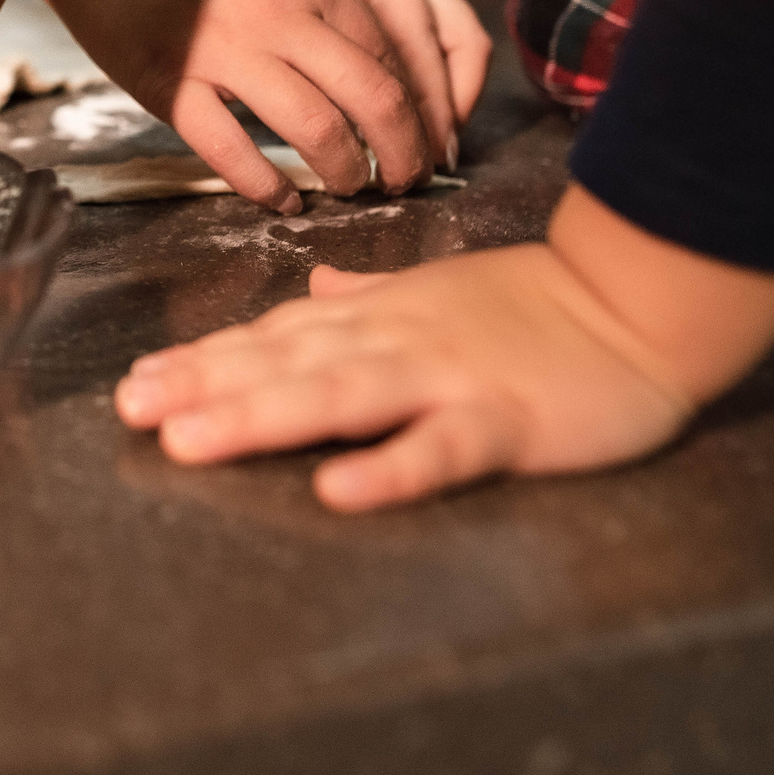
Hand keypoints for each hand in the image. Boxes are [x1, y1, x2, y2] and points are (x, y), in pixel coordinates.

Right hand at [29, 0, 491, 204]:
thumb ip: (330, 6)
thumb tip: (387, 83)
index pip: (395, 57)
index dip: (422, 113)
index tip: (426, 143)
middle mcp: (279, 10)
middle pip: (373, 99)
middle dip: (402, 155)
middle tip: (405, 182)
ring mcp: (221, 49)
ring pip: (316, 131)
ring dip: (345, 173)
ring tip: (349, 189)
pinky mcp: (168, 83)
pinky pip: (233, 153)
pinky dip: (268, 189)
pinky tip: (282, 201)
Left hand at [114, 184, 773, 509]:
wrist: (643, 301)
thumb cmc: (540, 307)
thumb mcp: (440, 292)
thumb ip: (368, 296)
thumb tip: (313, 284)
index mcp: (380, 317)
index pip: (276, 336)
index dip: (206, 358)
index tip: (140, 380)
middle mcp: (398, 341)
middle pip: (286, 363)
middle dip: (204, 385)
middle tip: (131, 408)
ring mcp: (448, 378)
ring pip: (339, 397)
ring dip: (260, 414)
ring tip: (190, 440)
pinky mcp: (505, 421)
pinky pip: (440, 448)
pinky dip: (389, 468)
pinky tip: (337, 490)